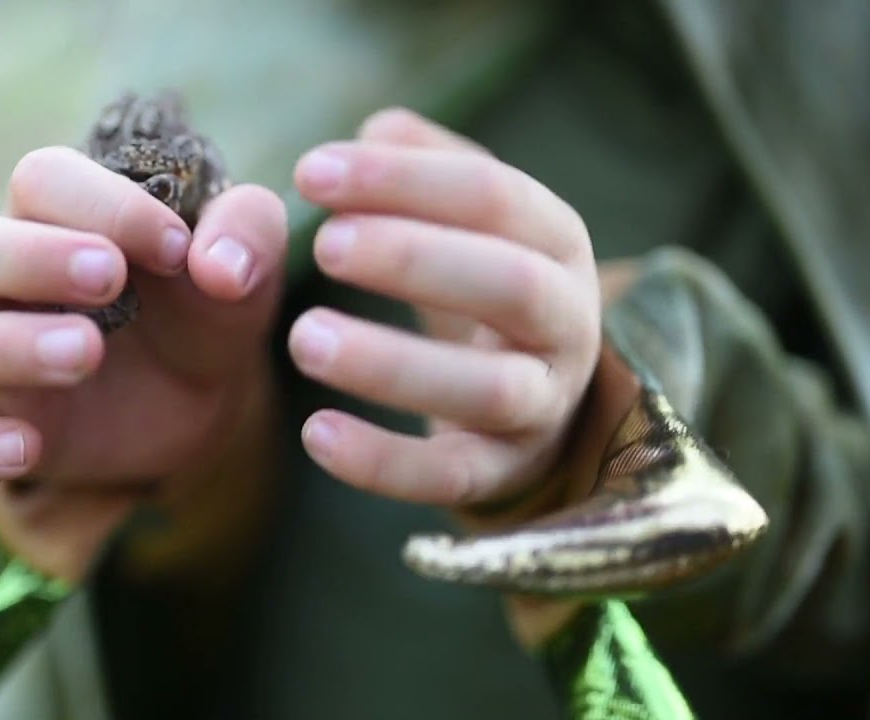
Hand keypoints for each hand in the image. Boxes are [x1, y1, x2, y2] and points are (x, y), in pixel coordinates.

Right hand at [0, 147, 286, 579]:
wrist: (207, 396)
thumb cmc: (208, 304)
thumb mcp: (247, 262)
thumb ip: (248, 234)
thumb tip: (220, 266)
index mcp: (62, 214)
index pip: (41, 180)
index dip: (104, 205)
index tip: (176, 247)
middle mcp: (8, 278)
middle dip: (25, 257)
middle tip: (109, 279)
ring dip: (5, 345)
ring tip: (87, 353)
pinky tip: (27, 447)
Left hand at [288, 108, 600, 515]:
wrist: (531, 399)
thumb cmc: (479, 285)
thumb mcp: (467, 219)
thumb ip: (424, 167)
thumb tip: (377, 130)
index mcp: (555, 241)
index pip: (493, 197)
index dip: (403, 181)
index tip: (311, 172)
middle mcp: (566, 321)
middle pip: (510, 285)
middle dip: (414, 258)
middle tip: (323, 243)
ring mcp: (542, 404)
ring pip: (486, 390)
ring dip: (392, 363)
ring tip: (303, 337)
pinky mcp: (502, 472)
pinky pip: (450, 476)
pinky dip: (384, 461)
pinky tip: (315, 433)